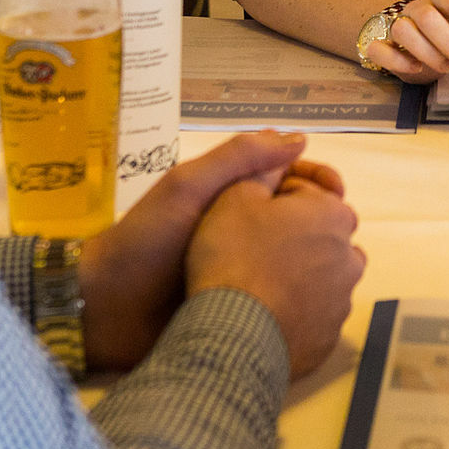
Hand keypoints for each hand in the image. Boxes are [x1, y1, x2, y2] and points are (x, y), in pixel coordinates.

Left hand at [77, 131, 320, 371]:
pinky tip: (320, 297)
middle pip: (296, 215)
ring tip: (338, 265)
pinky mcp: (239, 303)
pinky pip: (281, 291)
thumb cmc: (145, 241)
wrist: (106, 310)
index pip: (287, 176)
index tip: (338, 195)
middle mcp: (240, 227)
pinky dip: (303, 291)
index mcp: (229, 194)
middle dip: (324, 219)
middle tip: (342, 235)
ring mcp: (241, 267)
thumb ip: (237, 158)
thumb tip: (297, 137)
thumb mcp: (187, 187)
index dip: (316, 179)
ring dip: (319, 256)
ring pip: (293, 255)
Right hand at [186, 160, 366, 377]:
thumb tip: (284, 148)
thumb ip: (264, 167)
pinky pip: (313, 314)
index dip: (275, 194)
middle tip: (251, 242)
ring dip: (299, 271)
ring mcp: (342, 300)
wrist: (231, 334)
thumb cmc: (232, 256)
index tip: (250, 207)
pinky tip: (264, 311)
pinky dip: (295, 309)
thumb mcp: (236, 195)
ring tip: (259, 279)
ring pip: (322, 274)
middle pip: (319, 232)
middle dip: (293, 232)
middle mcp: (349, 255)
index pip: (307, 191)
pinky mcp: (329, 337)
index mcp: (332, 214)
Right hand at [366, 0, 448, 81]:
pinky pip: (378, 49)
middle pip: (428, 18)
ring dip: (428, 54)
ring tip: (446, 66)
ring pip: (402, 31)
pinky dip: (397, 61)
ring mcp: (396, 22)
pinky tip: (416, 67)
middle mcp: (417, 5)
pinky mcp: (380, 43)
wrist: (418, 39)